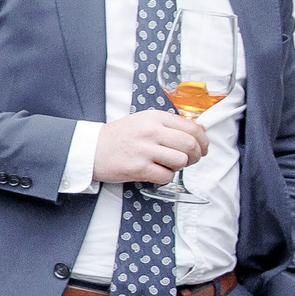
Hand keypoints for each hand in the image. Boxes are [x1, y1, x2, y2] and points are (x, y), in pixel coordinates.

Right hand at [93, 109, 210, 185]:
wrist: (90, 149)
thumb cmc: (119, 136)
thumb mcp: (144, 121)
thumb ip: (170, 124)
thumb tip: (200, 130)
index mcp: (154, 118)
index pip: (192, 127)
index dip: (203, 140)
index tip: (203, 147)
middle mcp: (150, 132)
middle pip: (190, 145)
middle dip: (196, 155)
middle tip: (191, 159)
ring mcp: (144, 150)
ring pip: (180, 161)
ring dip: (179, 167)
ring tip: (168, 165)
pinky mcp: (138, 168)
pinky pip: (166, 176)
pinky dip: (165, 177)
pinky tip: (156, 172)